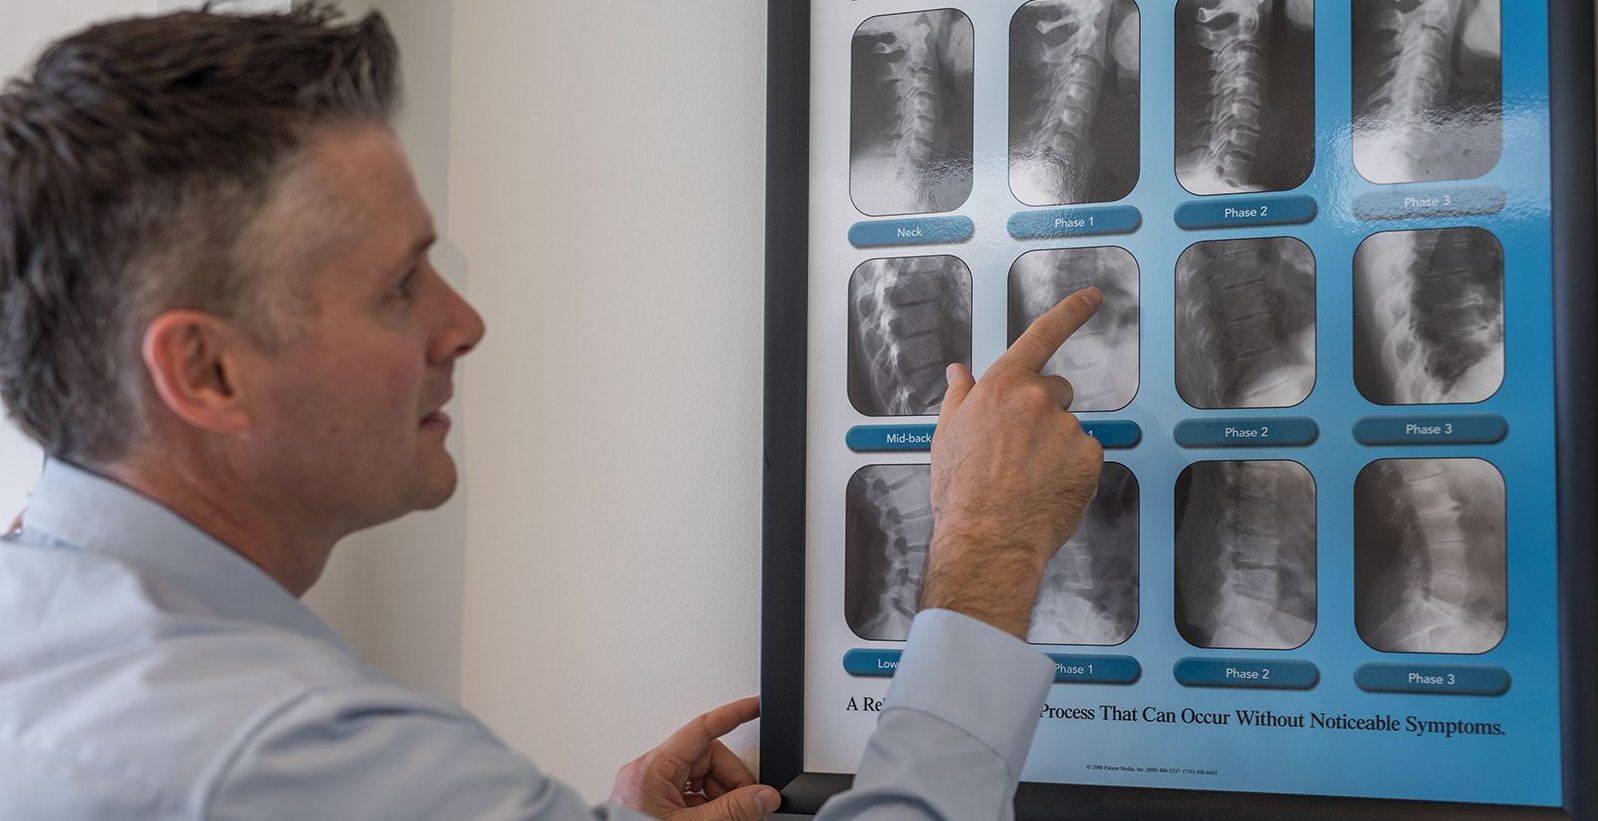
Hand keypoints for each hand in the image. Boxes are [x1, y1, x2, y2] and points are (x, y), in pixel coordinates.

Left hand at [610, 696, 779, 819]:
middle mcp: (649, 773)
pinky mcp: (651, 804)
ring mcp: (649, 789)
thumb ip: (732, 812)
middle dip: (731, 782)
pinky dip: (706, 807)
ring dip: (720, 798)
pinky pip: (688, 794)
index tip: (755, 707)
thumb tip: (764, 797)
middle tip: (748, 807)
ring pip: (700, 778)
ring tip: (728, 820)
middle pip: (706, 759)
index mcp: (653, 768)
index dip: (732, 715)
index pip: (702, 729)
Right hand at [923, 287, 1106, 638]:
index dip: (1070, 312)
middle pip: (1054, 391)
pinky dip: (1071, 470)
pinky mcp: (1089, 457)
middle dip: (1042, 412)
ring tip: (1027, 479)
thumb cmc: (962, 493)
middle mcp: (1038, 399)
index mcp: (1001, 386)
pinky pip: (1084, 456)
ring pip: (1068, 429)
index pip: (1041, 336)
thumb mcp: (946, 436)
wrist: (987, 539)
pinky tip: (1047, 489)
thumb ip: (960, 397)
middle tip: (1019, 450)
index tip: (1091, 297)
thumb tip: (959, 373)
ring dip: (1055, 446)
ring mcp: (1066, 427)